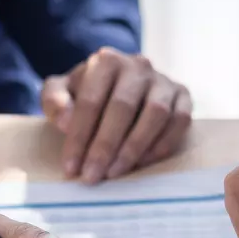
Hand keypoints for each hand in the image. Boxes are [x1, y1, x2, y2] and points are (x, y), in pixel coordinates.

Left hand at [41, 47, 191, 183]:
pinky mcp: (183, 96)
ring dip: (134, 148)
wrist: (123, 85)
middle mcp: (138, 66)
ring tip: (116, 173)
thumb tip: (66, 122)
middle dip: (105, 147)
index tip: (71, 168)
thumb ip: (54, 101)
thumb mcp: (62, 91)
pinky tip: (142, 163)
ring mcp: (164, 80)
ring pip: (155, 114)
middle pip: (122, 108)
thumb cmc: (89, 93)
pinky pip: (179, 121)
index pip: (90, 101)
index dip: (79, 137)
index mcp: (106, 61)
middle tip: (92, 177)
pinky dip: (162, 145)